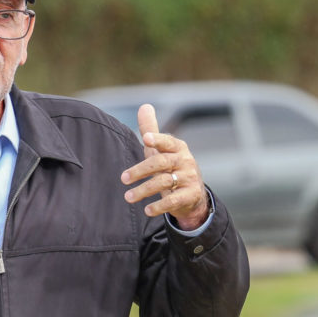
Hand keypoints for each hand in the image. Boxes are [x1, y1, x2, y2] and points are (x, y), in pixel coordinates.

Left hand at [120, 103, 209, 230]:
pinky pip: (174, 200)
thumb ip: (151, 129)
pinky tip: (147, 210)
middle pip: (161, 163)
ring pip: (164, 182)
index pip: (168, 141)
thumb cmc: (171, 166)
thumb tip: (144, 106)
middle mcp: (185, 161)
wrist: (193, 194)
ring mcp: (189, 178)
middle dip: (141, 170)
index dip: (158, 139)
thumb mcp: (161, 149)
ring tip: (128, 197)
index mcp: (178, 148)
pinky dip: (159, 206)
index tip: (146, 139)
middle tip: (123, 178)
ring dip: (144, 190)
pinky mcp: (190, 195)